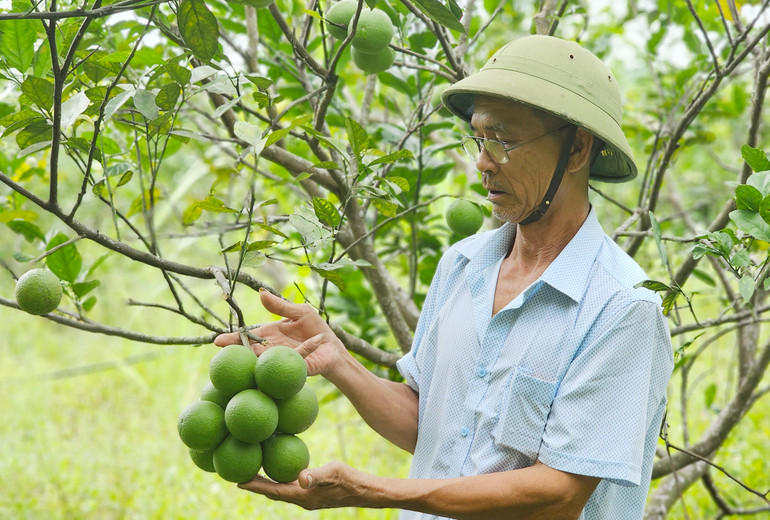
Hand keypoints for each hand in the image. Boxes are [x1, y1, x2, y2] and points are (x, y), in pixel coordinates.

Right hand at [214, 290, 347, 378]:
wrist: (333, 348)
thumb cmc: (316, 329)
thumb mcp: (299, 312)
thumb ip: (280, 306)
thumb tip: (260, 293)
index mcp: (271, 335)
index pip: (249, 337)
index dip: (234, 339)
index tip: (218, 341)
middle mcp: (272, 350)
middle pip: (251, 352)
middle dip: (237, 352)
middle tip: (221, 351)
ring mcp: (283, 361)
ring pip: (265, 361)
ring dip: (255, 358)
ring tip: (241, 356)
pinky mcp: (297, 368)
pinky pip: (293, 361)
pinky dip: (295, 354)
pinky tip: (285, 352)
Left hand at [237, 461, 382, 510]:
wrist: (364, 491)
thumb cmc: (349, 480)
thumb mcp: (333, 473)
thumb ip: (316, 476)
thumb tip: (301, 478)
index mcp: (302, 496)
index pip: (273, 492)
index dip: (255, 486)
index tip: (238, 481)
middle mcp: (302, 499)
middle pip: (274, 492)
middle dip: (257, 485)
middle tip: (240, 475)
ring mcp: (308, 498)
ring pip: (282, 490)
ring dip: (268, 483)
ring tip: (255, 472)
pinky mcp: (314, 494)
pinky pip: (292, 487)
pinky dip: (281, 480)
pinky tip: (282, 470)